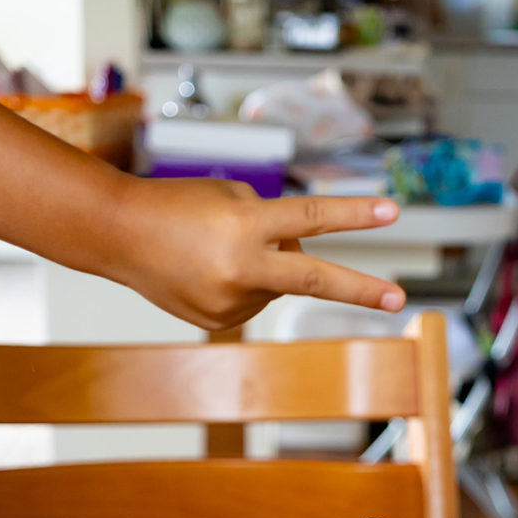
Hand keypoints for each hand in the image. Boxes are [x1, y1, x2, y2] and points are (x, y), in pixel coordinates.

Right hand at [113, 177, 406, 328]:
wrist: (119, 236)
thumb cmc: (173, 205)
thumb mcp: (231, 197)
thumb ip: (274, 224)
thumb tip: (300, 257)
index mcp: (243, 227)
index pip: (310, 217)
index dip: (354, 215)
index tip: (393, 212)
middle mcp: (239, 268)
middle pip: (314, 278)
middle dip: (359, 288)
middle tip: (399, 296)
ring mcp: (228, 301)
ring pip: (277, 284)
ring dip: (265, 266)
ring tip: (217, 250)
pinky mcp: (218, 321)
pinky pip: (252, 300)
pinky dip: (243, 284)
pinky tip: (210, 271)